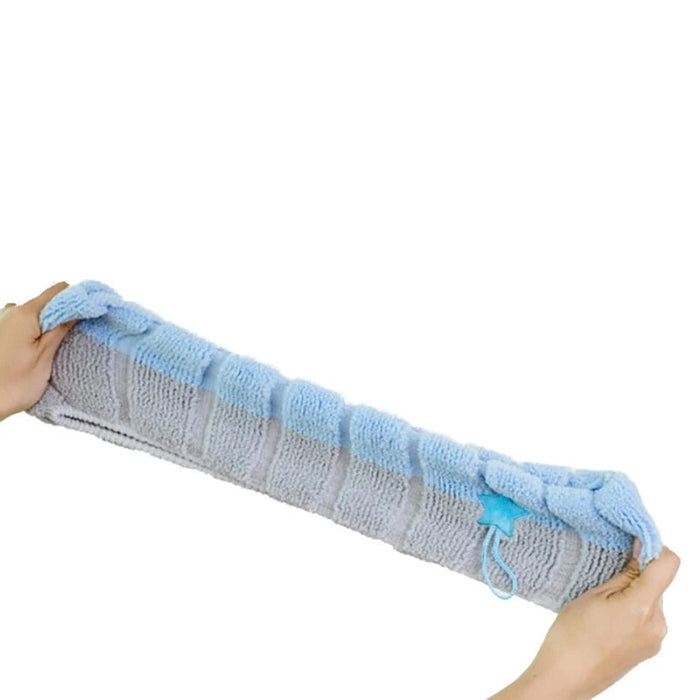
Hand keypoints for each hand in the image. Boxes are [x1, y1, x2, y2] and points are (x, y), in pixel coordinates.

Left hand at [0, 282, 76, 421]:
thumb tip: (78, 310)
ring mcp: (0, 320)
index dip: (78, 299)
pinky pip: (20, 325)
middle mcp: (9, 311)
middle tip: (71, 339)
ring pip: (33, 315)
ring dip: (45, 327)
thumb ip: (61, 329)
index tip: (91, 313)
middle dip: (61, 316)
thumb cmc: (11, 385)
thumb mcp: (45, 357)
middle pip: (45, 303)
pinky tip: (32, 353)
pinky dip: (31, 333)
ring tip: (49, 351)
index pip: (59, 291)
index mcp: (24, 314)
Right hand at [490, 540, 680, 699]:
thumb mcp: (593, 595)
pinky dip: (630, 608)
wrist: (566, 679)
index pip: (669, 564)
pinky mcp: (648, 648)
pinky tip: (604, 616)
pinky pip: (646, 617)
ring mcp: (655, 639)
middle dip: (636, 571)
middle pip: (658, 582)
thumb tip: (641, 550)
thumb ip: (624, 574)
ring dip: (632, 591)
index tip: (632, 543)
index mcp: (643, 607)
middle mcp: (658, 624)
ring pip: (651, 599)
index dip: (653, 546)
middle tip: (604, 573)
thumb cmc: (571, 637)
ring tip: (600, 599)